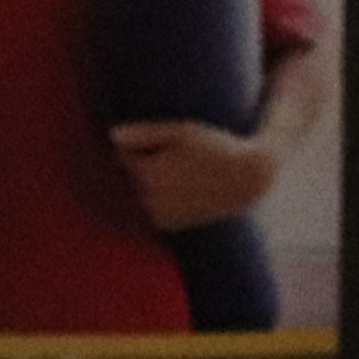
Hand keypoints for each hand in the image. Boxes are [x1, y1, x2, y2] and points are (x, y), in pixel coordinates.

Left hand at [110, 114, 282, 229]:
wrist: (247, 179)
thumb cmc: (215, 148)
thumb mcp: (182, 132)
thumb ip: (144, 133)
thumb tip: (111, 135)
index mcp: (146, 173)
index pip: (121, 156)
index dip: (138, 145)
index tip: (162, 142)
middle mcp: (146, 199)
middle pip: (129, 177)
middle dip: (142, 166)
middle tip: (175, 157)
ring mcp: (156, 215)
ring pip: (139, 195)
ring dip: (149, 185)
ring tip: (182, 173)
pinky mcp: (166, 226)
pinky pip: (152, 209)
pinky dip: (160, 201)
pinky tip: (184, 190)